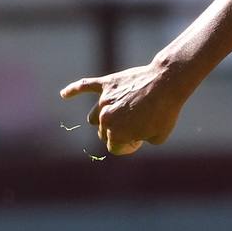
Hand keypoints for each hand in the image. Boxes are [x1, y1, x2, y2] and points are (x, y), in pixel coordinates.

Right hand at [59, 60, 190, 155]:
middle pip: (104, 133)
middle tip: (138, 124)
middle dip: (118, 133)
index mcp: (118, 135)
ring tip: (118, 115)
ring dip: (103, 120)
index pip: (115, 148)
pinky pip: (84, 86)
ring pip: (94, 117)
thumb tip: (133, 135)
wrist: (167, 83)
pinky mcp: (106, 84)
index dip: (128, 146)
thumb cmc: (166, 111)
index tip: (139, 140)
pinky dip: (73, 90)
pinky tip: (64, 94)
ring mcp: (104, 101)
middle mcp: (106, 119)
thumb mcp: (159, 136)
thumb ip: (142, 140)